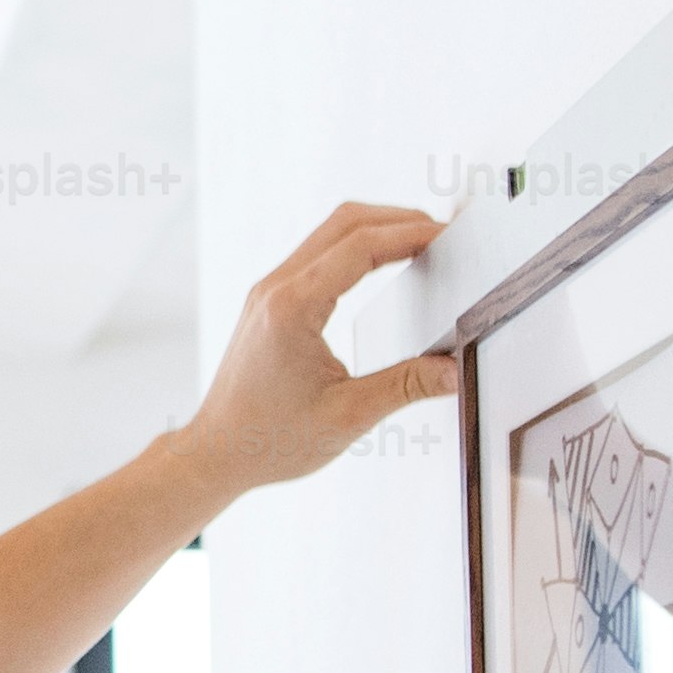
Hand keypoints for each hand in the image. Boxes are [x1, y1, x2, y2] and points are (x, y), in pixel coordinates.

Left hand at [186, 202, 457, 492]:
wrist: (217, 452)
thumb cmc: (269, 439)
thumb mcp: (348, 416)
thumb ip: (407, 386)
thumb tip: (455, 370)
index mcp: (292, 308)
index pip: (361, 245)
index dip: (412, 234)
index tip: (450, 238)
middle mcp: (275, 289)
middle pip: (346, 223)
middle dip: (399, 221)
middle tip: (445, 236)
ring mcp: (268, 291)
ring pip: (329, 233)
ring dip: (377, 229)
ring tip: (422, 244)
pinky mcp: (269, 301)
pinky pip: (317, 254)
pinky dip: (356, 247)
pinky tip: (383, 262)